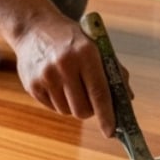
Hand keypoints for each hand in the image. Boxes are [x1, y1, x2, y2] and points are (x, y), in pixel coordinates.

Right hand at [0, 0, 117, 135]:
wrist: (34, 27)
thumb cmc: (71, 39)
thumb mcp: (94, 45)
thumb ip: (112, 71)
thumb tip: (127, 98)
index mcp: (85, 53)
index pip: (100, 93)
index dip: (107, 115)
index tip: (111, 132)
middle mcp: (64, 65)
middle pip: (82, 109)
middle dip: (90, 111)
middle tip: (90, 102)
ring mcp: (46, 76)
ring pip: (66, 111)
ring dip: (73, 105)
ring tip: (70, 85)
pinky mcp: (32, 84)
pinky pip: (52, 107)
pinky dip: (58, 101)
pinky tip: (56, 83)